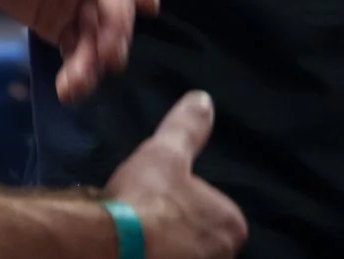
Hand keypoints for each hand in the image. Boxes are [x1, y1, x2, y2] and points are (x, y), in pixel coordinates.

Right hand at [104, 91, 246, 258]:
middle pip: (203, 244)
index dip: (186, 211)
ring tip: (138, 244)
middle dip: (180, 239)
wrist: (111, 246)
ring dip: (167, 253)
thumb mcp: (166, 153)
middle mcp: (224, 257)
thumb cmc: (146, 199)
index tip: (162, 209)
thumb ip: (187, 128)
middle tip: (148, 229)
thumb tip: (203, 99)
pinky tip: (134, 254)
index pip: (215, 217)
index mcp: (232, 225)